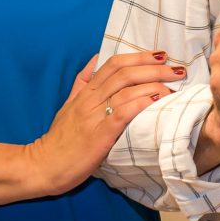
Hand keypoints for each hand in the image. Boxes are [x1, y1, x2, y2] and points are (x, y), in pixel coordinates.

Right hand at [22, 51, 184, 195]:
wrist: (42, 166)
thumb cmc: (60, 140)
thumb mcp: (68, 105)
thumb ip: (82, 82)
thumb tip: (95, 59)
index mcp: (85, 92)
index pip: (113, 64)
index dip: (139, 56)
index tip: (161, 55)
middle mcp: (90, 99)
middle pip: (124, 73)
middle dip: (153, 68)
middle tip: (177, 68)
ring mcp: (94, 116)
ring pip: (126, 89)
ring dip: (153, 84)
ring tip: (174, 85)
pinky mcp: (99, 134)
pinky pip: (122, 112)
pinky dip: (141, 103)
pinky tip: (157, 100)